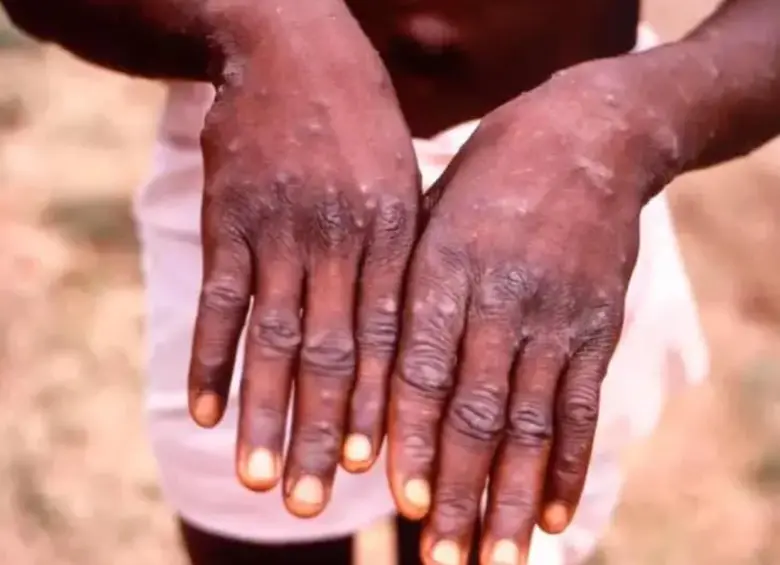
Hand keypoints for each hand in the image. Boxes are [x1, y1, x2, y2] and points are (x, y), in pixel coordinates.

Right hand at [186, 5, 419, 517]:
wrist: (293, 47)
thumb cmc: (361, 123)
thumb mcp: (405, 179)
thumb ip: (405, 255)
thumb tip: (412, 336)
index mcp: (394, 235)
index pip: (390, 340)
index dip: (383, 409)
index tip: (378, 472)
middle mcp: (339, 241)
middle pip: (333, 355)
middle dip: (325, 433)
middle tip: (317, 504)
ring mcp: (280, 231)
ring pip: (273, 340)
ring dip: (265, 414)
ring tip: (260, 479)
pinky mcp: (228, 220)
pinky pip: (217, 301)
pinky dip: (209, 358)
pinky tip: (202, 411)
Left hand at [388, 63, 669, 563]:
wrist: (587, 136)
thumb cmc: (487, 178)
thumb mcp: (430, 213)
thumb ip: (404, 288)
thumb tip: (365, 373)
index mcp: (443, 267)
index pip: (421, 368)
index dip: (411, 437)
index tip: (398, 500)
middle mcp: (499, 298)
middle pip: (475, 411)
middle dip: (457, 491)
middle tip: (440, 558)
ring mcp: (555, 315)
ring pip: (530, 423)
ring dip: (510, 497)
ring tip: (496, 559)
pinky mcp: (598, 326)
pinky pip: (582, 405)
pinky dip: (568, 465)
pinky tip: (552, 516)